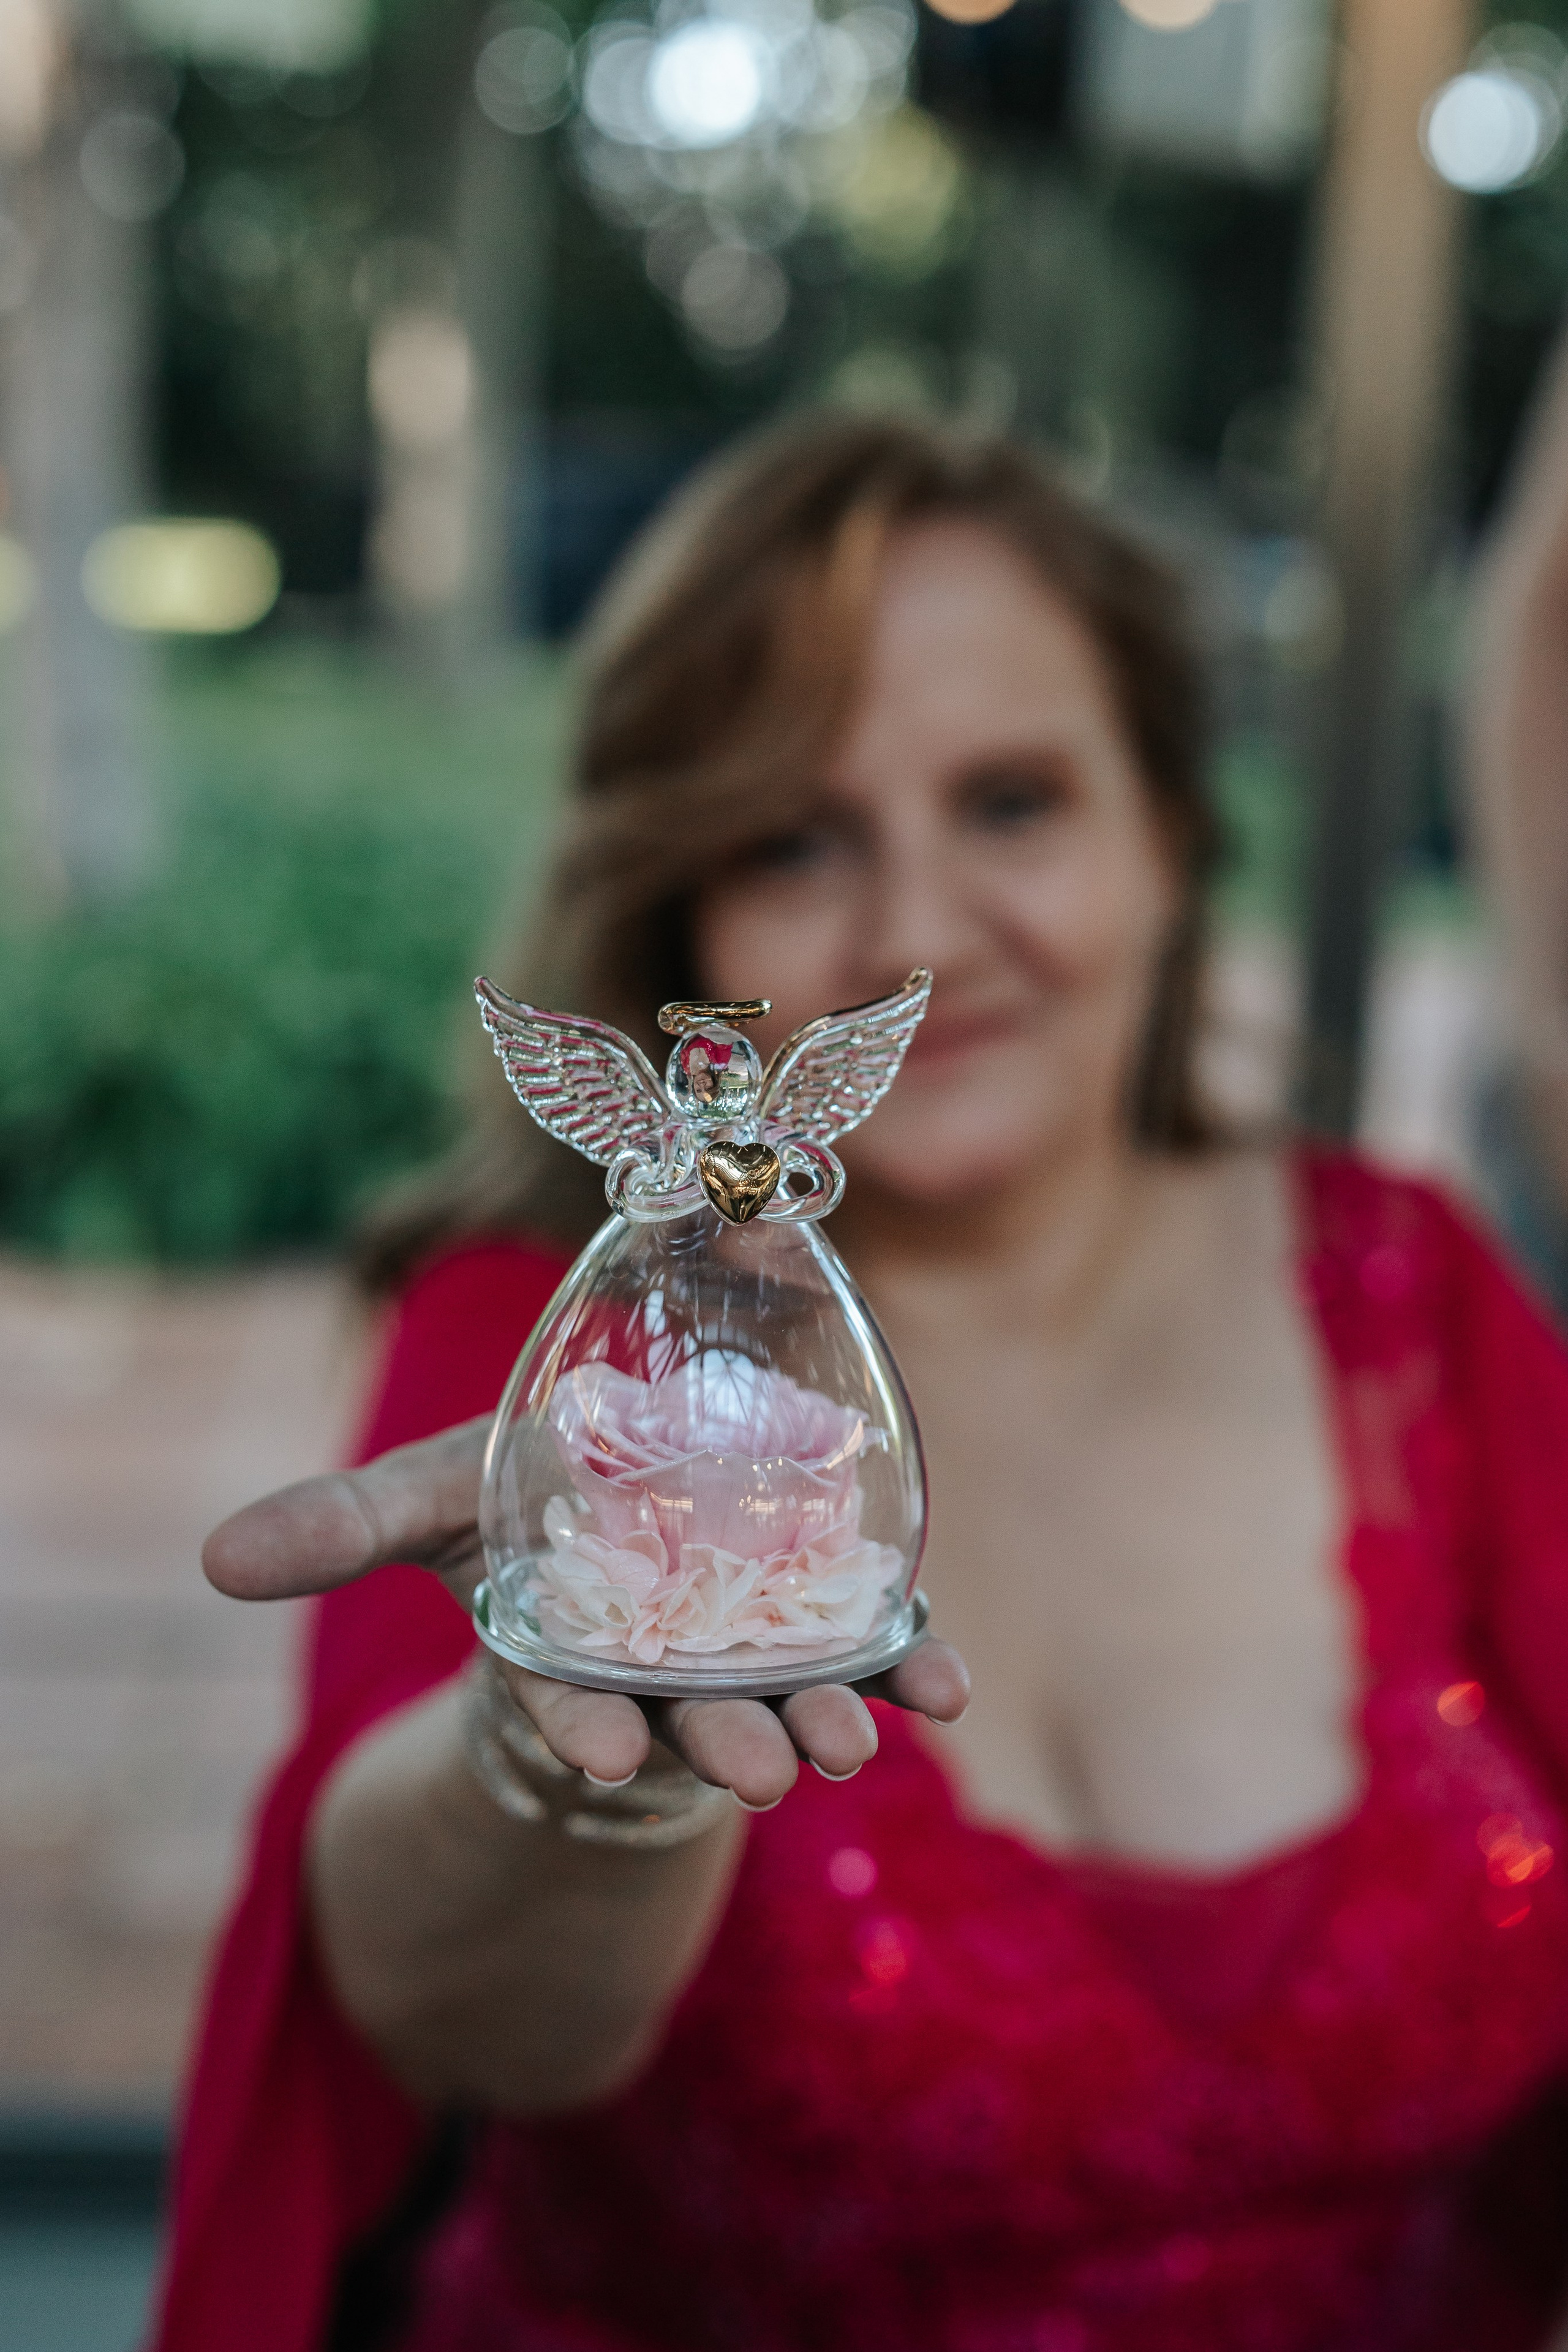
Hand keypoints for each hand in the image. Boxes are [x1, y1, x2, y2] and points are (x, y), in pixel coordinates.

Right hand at [203, 1418, 970, 1811]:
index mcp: (567, 1650)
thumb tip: (212, 1560)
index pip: (567, 1704)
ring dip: (822, 1718)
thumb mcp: (434, 1501)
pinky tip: (951, 1692)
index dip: (581, 1727)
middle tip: (760, 1769)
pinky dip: (915, 1673)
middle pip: (689, 1721)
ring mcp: (744, 1656)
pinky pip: (876, 1658)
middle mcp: (659, 1672)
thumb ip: (344, 1525)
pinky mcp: (822, 1629)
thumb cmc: (526, 1522)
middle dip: (722, 1743)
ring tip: (849, 1742)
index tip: (603, 1751)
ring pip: (785, 1699)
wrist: (628, 1519)